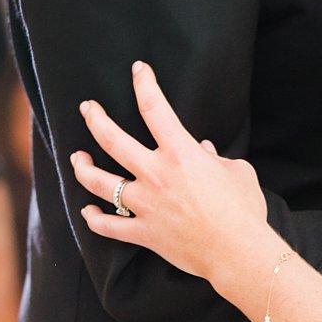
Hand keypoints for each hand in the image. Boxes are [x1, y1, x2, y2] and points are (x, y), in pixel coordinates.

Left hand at [71, 62, 269, 277]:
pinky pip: (107, 226)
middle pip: (111, 139)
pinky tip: (87, 210)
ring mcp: (145, 204)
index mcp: (180, 153)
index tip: (139, 69)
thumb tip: (206, 151)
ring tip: (77, 159)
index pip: (155, 108)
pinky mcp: (143, 232)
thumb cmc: (244, 211)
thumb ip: (217, 158)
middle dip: (95, 119)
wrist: (238, 252)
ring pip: (98, 181)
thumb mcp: (238, 173)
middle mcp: (155, 174)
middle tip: (87, 108)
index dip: (145, 83)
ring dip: (82, 167)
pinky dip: (93, 218)